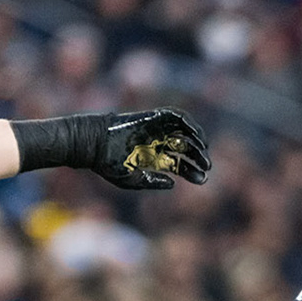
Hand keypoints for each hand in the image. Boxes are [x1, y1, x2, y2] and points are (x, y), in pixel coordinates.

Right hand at [13, 110, 210, 189]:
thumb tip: (174, 183)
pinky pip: (175, 117)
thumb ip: (153, 182)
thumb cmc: (108, 164)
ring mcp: (156, 129)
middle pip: (184, 149)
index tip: (204, 180)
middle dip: (197, 158)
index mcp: (153, 157)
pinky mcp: (152, 117)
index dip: (192, 171)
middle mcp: (157, 142)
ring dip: (196, 140)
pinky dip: (188, 124)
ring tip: (204, 152)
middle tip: (208, 168)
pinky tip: (196, 136)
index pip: (178, 163)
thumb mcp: (133, 180)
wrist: (94, 144)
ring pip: (183, 132)